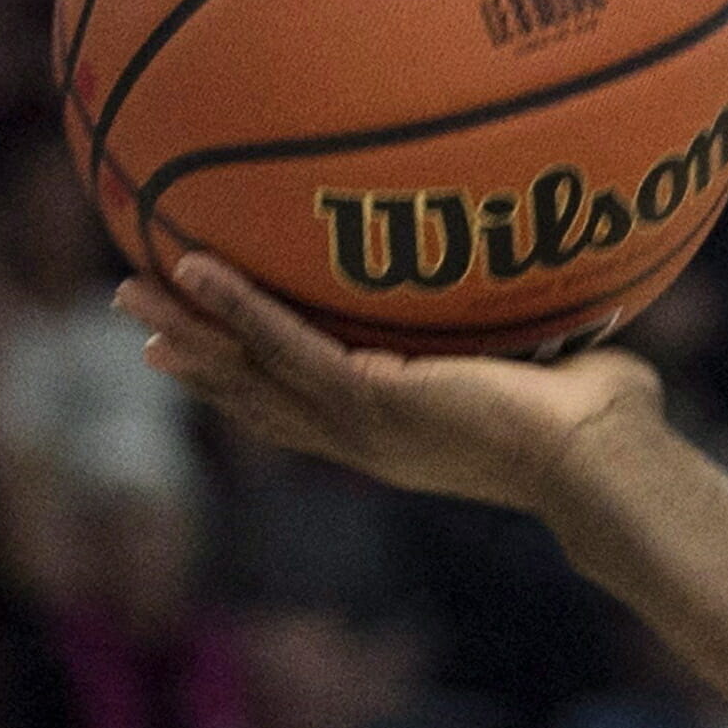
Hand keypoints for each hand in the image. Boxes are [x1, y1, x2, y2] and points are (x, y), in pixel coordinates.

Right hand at [119, 253, 660, 514]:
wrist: (600, 460)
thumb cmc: (600, 426)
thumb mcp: (552, 374)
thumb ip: (544, 345)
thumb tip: (580, 301)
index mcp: (394, 435)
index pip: (302, 409)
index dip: (245, 383)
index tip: (199, 355)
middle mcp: (365, 437)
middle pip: (253, 395)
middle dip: (194, 360)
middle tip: (138, 324)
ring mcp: (360, 423)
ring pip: (250, 372)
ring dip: (189, 331)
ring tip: (127, 292)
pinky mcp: (370, 399)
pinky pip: (286, 343)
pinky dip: (236, 306)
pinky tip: (191, 267)